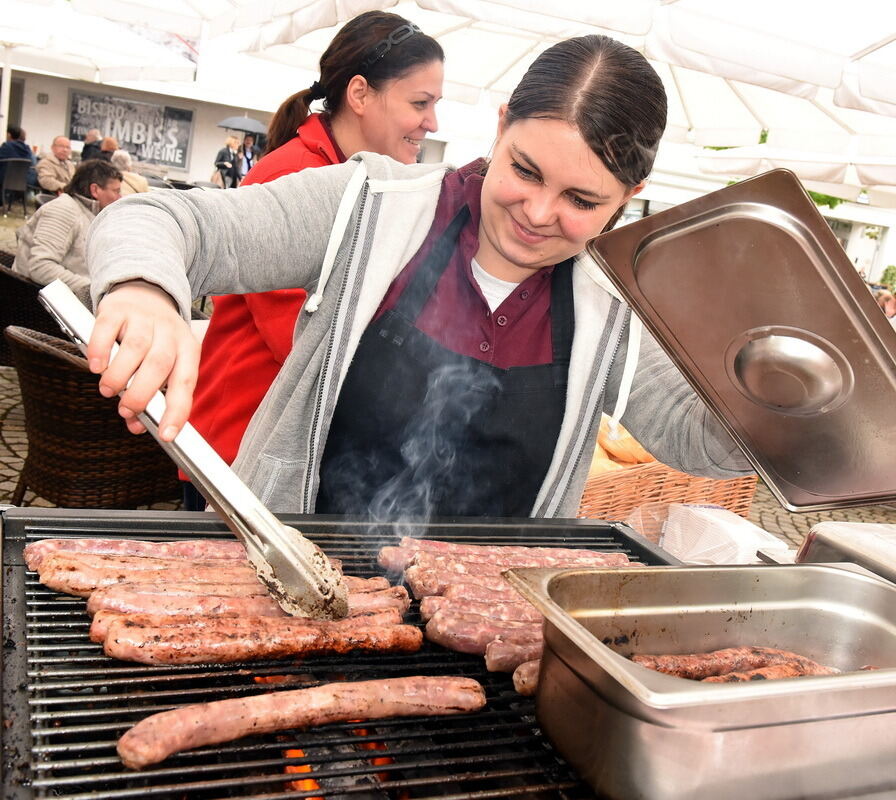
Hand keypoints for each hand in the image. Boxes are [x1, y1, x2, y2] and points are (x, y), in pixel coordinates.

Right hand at [86, 281, 199, 439]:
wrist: (145, 293)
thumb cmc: (155, 339)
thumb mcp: (163, 364)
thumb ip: (151, 395)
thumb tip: (135, 425)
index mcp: (188, 350)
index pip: (186, 384)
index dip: (177, 411)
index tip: (166, 435)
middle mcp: (170, 333)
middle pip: (159, 365)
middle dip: (141, 394)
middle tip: (125, 409)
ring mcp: (145, 319)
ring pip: (135, 348)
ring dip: (119, 375)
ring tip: (108, 390)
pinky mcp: (119, 309)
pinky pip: (108, 329)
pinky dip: (100, 350)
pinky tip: (96, 366)